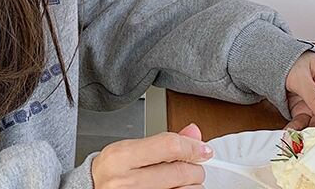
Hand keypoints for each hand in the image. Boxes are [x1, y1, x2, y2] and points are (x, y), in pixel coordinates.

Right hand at [91, 124, 210, 188]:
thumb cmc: (112, 171)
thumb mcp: (130, 149)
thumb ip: (162, 142)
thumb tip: (193, 132)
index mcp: (122, 157)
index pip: (168, 146)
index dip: (192, 146)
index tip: (202, 148)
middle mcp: (128, 182)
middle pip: (182, 172)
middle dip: (193, 167)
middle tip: (189, 166)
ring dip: (191, 185)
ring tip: (179, 180)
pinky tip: (175, 188)